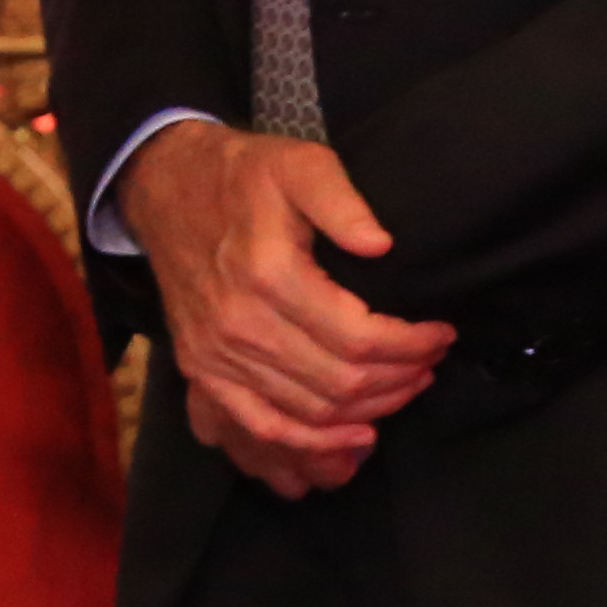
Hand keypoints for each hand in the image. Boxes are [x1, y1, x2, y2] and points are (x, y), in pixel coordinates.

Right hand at [118, 120, 448, 490]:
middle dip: (400, 380)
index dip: (411, 345)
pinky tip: (352, 438)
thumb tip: (381, 244)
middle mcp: (239, 324)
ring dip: (369, 411)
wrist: (166, 188)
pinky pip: (260, 426)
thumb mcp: (298, 162)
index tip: (441, 333)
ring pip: (311, 412)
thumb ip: (342, 200)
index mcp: (268, 274)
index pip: (359, 338)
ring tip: (403, 386)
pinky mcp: (201, 369)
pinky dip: (310, 443)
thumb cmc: (241, 176)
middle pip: (341, 383)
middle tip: (430, 362)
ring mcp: (215, 354)